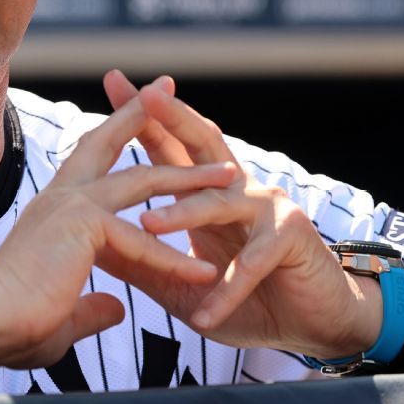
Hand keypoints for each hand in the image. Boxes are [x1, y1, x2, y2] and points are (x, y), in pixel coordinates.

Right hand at [0, 91, 236, 371]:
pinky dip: (175, 260)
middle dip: (143, 114)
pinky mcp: (82, 228)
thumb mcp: (65, 312)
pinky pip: (141, 241)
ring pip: (141, 181)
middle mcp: (62, 197)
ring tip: (229, 176)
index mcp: (55, 208)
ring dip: (189, 178)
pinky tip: (207, 273)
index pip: (90, 158)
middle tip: (169, 88)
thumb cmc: (13, 322)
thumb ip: (94, 306)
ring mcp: (71, 206)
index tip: (136, 112)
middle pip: (108, 142)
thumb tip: (117, 308)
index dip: (114, 132)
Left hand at [102, 70, 382, 359]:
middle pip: (201, 145)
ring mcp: (266, 206)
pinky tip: (205, 316)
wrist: (311, 324)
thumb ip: (143, 261)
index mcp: (206, 192)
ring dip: (183, 215)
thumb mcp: (181, 283)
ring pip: (218, 203)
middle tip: (143, 95)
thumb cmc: (248, 299)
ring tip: (149, 226)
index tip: (111, 79)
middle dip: (171, 117)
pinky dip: (227, 290)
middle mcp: (236, 188)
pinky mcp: (290, 236)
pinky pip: (252, 262)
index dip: (142, 115)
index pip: (169, 145)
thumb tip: (92, 245)